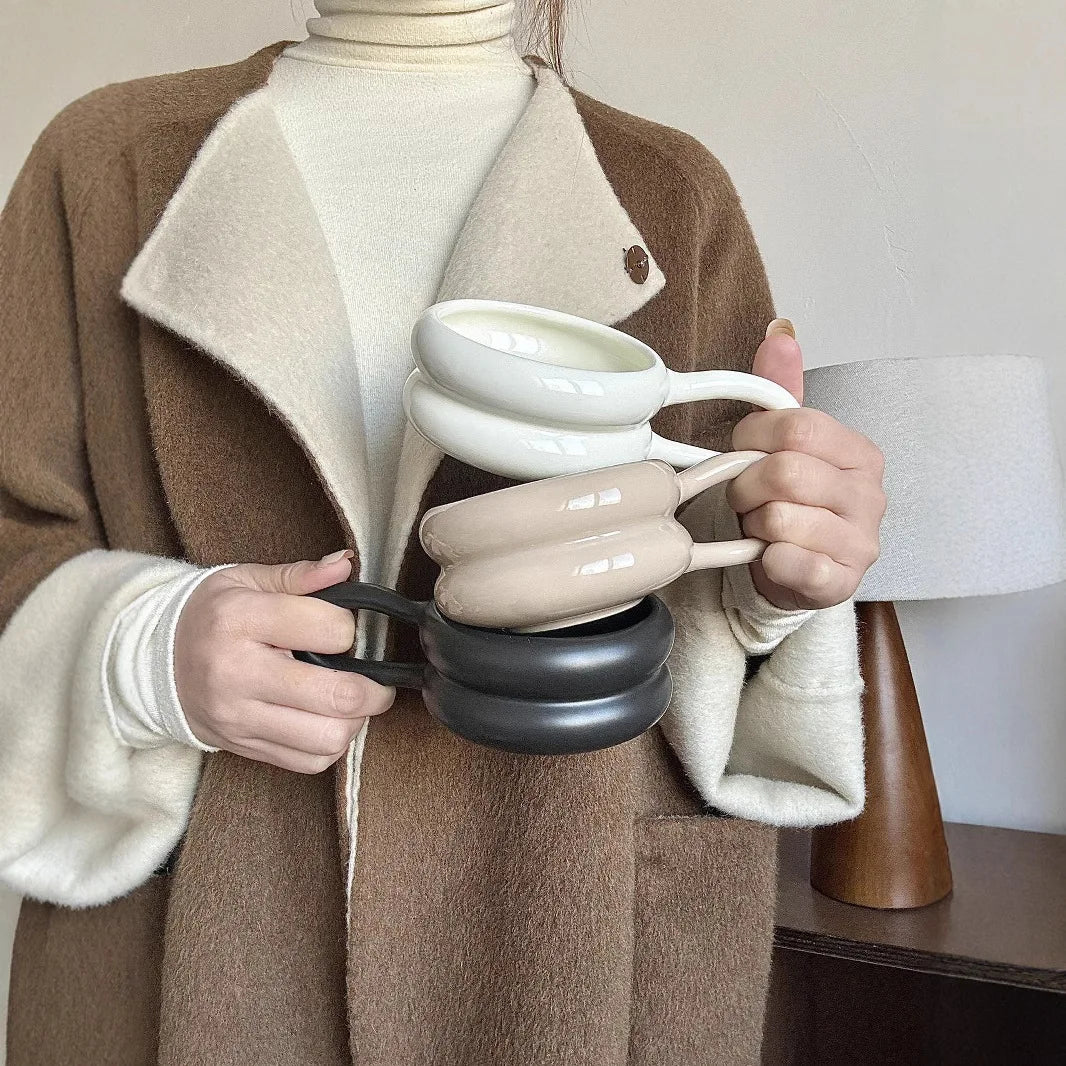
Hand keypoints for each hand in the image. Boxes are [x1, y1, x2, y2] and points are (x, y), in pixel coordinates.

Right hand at [174, 550, 394, 772]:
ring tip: (349, 702)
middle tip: (376, 681)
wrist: (153, 660)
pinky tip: (325, 721)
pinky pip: (308, 762)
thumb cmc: (212, 615)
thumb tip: (346, 564)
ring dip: (354, 722)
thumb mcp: (248, 580)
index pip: (329, 629)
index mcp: (239, 619)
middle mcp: (237, 673)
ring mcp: (238, 717)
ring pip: (327, 738)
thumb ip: (301, 575)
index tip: (342, 629)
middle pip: (336, 695)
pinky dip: (330, 746)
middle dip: (373, 690)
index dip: (349, 628)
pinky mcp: (242, 746)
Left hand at [725, 320, 886, 610]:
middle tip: (746, 497)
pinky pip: (790, 562)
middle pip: (785, 472)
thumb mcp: (783, 446)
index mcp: (859, 452)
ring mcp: (861, 541)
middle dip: (747, 486)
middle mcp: (870, 495)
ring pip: (780, 518)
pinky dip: (767, 558)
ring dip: (754, 524)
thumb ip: (781, 392)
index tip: (745, 451)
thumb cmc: (787, 504)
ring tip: (761, 527)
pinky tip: (772, 556)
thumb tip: (780, 334)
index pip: (797, 427)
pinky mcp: (841, 582)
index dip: (753, 439)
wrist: (791, 570)